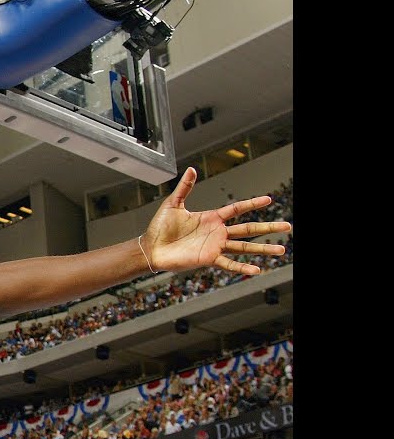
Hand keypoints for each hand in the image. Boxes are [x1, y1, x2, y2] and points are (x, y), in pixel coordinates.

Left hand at [142, 167, 291, 273]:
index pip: (238, 209)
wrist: (151, 248)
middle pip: (248, 229)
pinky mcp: (208, 259)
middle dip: (268, 228)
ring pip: (244, 247)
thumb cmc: (160, 227)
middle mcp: (217, 232)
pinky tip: (257, 270)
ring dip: (263, 249)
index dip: (253, 204)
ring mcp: (215, 246)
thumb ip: (185, 187)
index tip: (269, 199)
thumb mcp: (173, 204)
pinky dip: (243, 268)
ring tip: (281, 250)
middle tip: (288, 227)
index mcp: (212, 218)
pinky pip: (229, 264)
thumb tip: (191, 169)